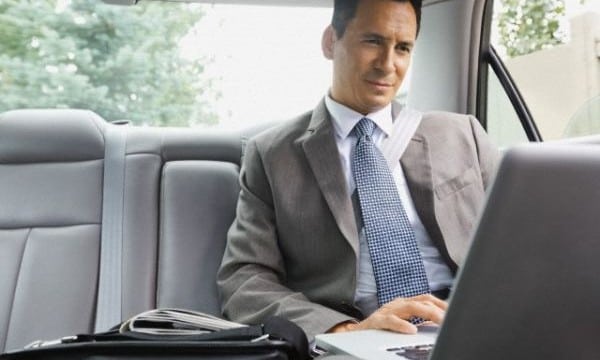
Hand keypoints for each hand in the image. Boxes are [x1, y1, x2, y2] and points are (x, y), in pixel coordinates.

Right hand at [331, 294, 446, 333]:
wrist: (355, 334)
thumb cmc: (380, 329)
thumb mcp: (403, 324)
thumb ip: (419, 322)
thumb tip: (439, 325)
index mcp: (405, 304)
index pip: (427, 299)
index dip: (442, 303)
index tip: (455, 311)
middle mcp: (397, 304)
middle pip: (422, 300)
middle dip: (439, 308)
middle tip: (452, 317)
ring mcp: (387, 311)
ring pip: (410, 307)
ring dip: (428, 313)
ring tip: (440, 321)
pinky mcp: (377, 321)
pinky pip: (390, 321)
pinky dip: (402, 325)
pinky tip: (412, 330)